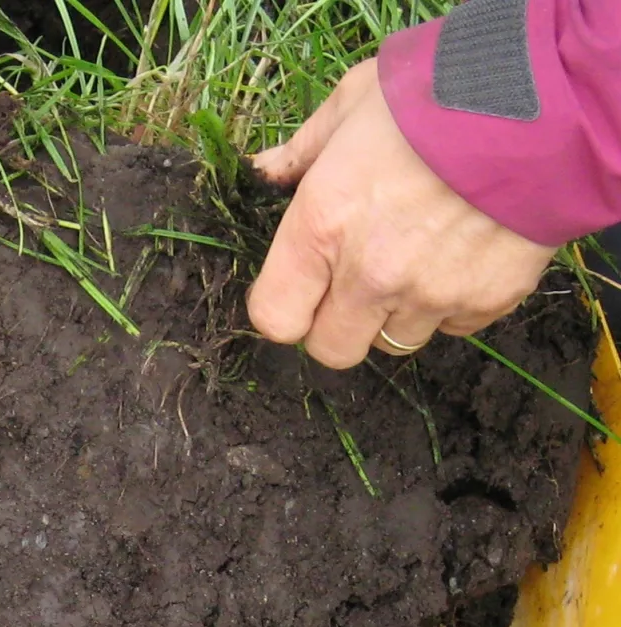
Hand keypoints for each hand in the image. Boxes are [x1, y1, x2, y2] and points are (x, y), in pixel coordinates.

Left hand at [246, 59, 556, 368]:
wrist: (540, 105)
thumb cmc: (434, 96)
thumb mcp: (351, 103)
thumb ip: (302, 149)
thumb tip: (266, 172)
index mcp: (321, 228)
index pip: (275, 319)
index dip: (284, 309)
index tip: (299, 287)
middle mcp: (369, 274)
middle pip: (331, 349)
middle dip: (335, 323)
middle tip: (353, 281)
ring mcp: (430, 294)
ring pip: (393, 342)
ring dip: (394, 313)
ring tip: (415, 258)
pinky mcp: (486, 301)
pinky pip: (452, 327)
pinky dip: (450, 304)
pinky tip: (460, 254)